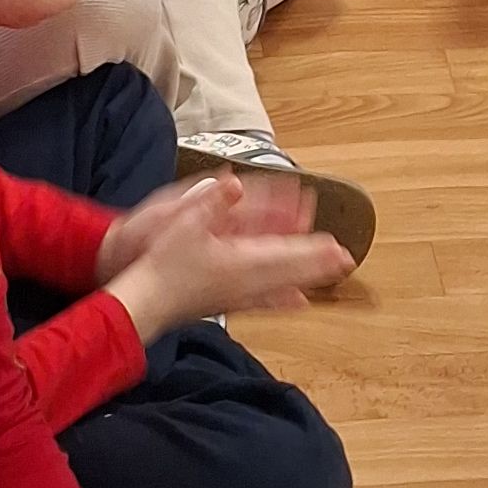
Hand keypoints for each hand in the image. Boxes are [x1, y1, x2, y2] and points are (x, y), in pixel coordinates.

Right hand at [98, 170, 347, 332]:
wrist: (141, 302)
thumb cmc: (159, 264)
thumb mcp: (181, 222)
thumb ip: (212, 202)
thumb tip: (235, 184)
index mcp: (238, 263)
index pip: (285, 254)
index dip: (312, 250)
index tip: (340, 249)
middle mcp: (243, 283)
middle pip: (290, 272)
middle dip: (317, 264)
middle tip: (346, 260)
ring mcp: (236, 296)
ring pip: (280, 287)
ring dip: (304, 277)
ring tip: (326, 275)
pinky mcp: (225, 302)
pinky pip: (263, 301)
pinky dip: (283, 299)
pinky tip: (296, 302)